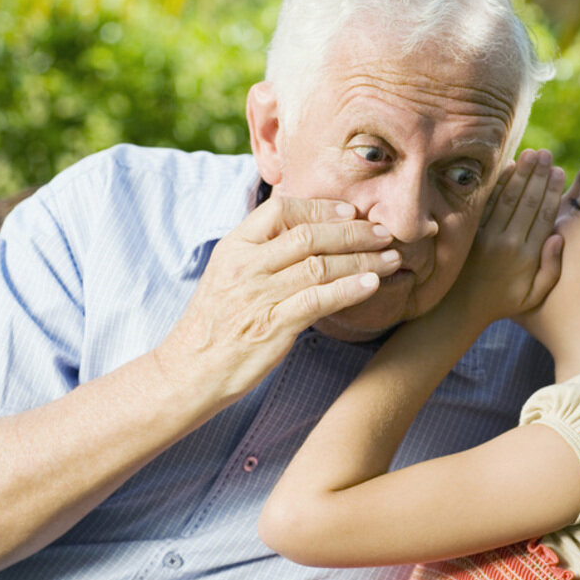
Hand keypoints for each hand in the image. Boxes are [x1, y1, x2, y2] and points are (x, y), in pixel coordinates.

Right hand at [154, 196, 398, 400]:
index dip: (321, 207)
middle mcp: (245, 266)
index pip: (280, 209)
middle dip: (353, 231)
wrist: (188, 371)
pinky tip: (372, 284)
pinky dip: (349, 289)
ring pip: (319, 265)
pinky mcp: (271, 326)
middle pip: (308, 235)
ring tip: (391, 257)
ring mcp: (257, 295)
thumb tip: (306, 233)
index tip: (351, 211)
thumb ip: (262, 253)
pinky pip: (318, 300)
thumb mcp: (229, 275)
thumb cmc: (215, 324)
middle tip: (384, 232)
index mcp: (234, 247)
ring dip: (361, 259)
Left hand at [445, 148, 563, 323]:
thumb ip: (551, 268)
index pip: (544, 215)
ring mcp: (487, 235)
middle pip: (528, 201)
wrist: (460, 308)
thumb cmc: (503, 301)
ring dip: (521, 173)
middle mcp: (508, 242)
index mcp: (527, 255)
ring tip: (533, 154)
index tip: (560, 171)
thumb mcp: (534, 295)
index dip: (553, 191)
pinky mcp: (471, 231)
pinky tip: (508, 168)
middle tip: (546, 155)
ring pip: (508, 197)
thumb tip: (559, 236)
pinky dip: (498, 184)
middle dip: (539, 175)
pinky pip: (487, 202)